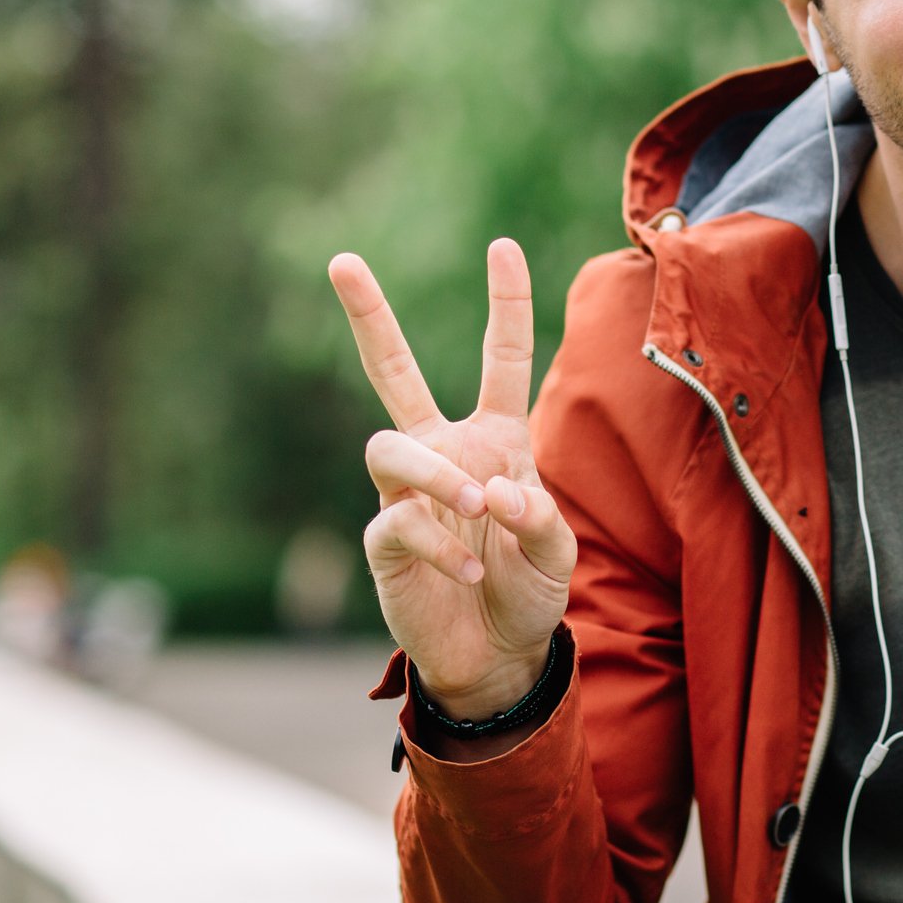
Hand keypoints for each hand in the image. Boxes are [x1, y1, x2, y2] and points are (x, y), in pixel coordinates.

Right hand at [329, 241, 576, 721]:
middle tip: (343, 261)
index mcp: (496, 438)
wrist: (498, 656)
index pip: (500, 358)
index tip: (501, 246)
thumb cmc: (530, 590)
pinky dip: (438, 544)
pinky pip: (397, 520)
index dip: (506, 304)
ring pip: (389, 446)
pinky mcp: (385, 540)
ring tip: (476, 509)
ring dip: (435, 474)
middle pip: (393, 371)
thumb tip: (489, 491)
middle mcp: (444, 452)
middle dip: (369, 316)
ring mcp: (407, 494)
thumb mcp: (559, 551)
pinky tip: (469, 574)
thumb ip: (539, 515)